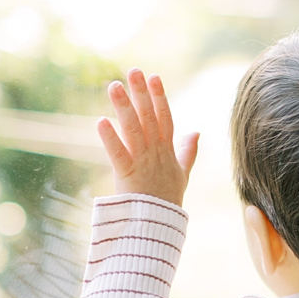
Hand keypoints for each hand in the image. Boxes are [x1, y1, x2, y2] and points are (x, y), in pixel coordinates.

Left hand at [97, 69, 197, 206]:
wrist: (160, 226)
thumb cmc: (168, 200)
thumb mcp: (182, 173)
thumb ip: (188, 151)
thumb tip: (197, 131)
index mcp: (167, 150)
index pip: (165, 117)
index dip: (159, 96)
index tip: (153, 76)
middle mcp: (156, 152)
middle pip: (149, 117)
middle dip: (141, 93)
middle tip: (133, 70)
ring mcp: (142, 162)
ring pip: (133, 129)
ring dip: (123, 106)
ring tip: (113, 86)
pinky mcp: (128, 174)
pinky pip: (118, 153)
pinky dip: (110, 138)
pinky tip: (100, 121)